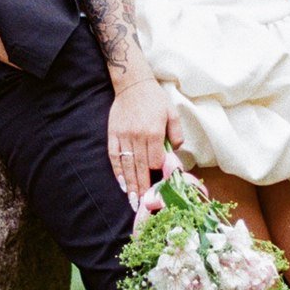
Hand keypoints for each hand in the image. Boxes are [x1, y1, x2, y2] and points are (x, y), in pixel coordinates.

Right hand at [108, 79, 183, 208]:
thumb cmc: (155, 99)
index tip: (160, 184)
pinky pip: (114, 155)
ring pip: (127, 165)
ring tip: (132, 200)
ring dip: (130, 184)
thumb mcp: (172, 113)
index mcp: (153, 132)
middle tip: (143, 205)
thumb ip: (175, 133)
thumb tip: (176, 150)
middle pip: (140, 167)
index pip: (155, 160)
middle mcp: (138, 136)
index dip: (158, 173)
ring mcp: (123, 136)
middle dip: (142, 187)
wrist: (133, 84)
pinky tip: (121, 183)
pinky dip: (117, 170)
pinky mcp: (113, 134)